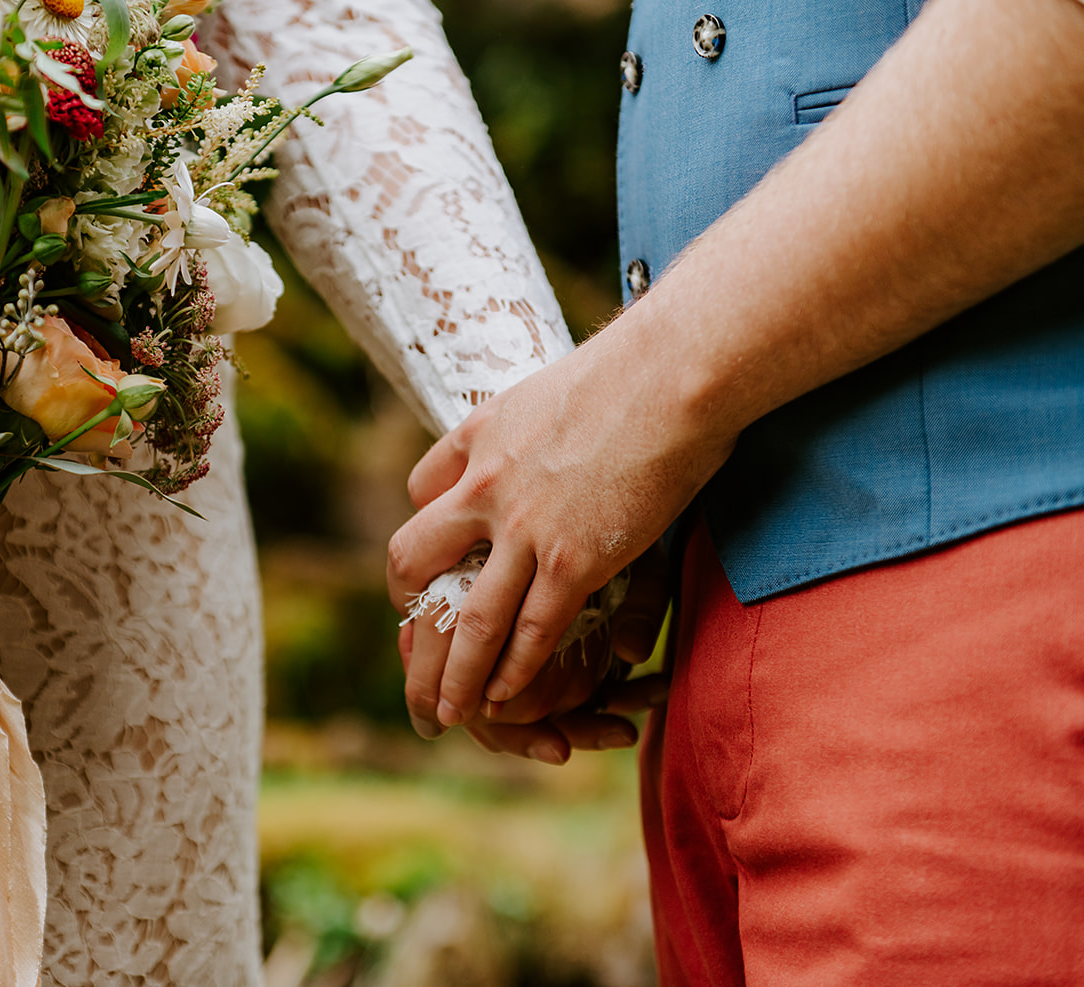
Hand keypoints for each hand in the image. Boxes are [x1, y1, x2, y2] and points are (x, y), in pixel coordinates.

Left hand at [387, 333, 730, 728]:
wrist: (674, 373)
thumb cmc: (633, 372)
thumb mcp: (551, 388)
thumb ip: (532, 423)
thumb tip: (543, 427)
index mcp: (476, 436)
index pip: (420, 490)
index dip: (426, 529)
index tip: (436, 560)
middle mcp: (483, 487)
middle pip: (411, 559)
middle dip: (408, 609)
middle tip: (415, 643)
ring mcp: (524, 529)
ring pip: (468, 619)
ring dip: (453, 673)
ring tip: (447, 712)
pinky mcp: (574, 561)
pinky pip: (531, 632)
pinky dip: (515, 673)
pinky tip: (507, 698)